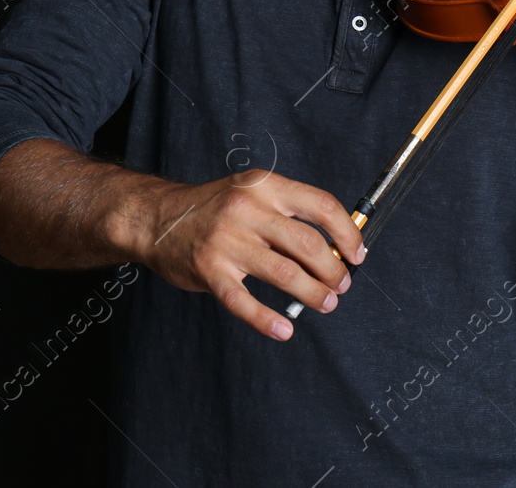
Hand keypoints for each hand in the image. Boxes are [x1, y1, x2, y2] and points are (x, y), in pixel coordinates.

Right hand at [132, 170, 365, 341]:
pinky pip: (243, 301)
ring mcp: (226, 241)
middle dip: (333, 270)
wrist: (158, 219)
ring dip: (313, 294)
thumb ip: (288, 213)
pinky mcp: (209, 270)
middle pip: (307, 244)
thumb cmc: (215, 209)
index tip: (357, 253)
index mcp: (264, 186)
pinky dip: (266, 319)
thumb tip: (335, 245)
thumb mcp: (253, 192)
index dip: (346, 233)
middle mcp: (247, 209)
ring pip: (284, 274)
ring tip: (326, 304)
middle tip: (341, 285)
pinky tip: (284, 329)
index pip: (321, 205)